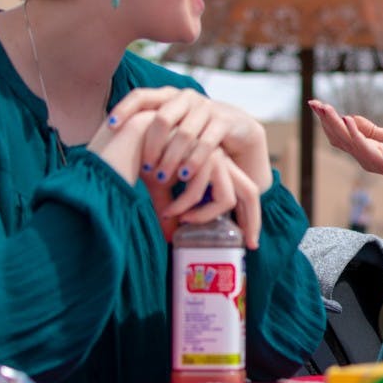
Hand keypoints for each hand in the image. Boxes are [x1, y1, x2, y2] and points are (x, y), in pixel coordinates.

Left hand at [106, 87, 271, 192]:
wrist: (236, 129)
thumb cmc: (192, 133)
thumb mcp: (170, 127)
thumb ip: (146, 129)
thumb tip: (106, 143)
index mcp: (167, 96)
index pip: (141, 95)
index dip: (124, 109)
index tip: (110, 127)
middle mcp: (186, 97)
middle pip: (162, 117)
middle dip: (152, 145)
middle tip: (145, 168)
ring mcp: (206, 107)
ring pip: (184, 132)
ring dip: (172, 157)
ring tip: (162, 179)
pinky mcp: (223, 121)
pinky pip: (206, 142)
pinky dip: (194, 160)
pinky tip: (185, 176)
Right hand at [145, 147, 261, 247]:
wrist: (129, 137)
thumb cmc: (144, 161)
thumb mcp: (162, 191)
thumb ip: (172, 212)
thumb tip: (172, 238)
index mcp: (218, 165)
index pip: (246, 191)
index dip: (252, 216)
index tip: (251, 242)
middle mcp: (221, 160)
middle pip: (251, 192)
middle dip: (253, 221)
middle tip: (251, 245)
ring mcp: (213, 156)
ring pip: (226, 199)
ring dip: (202, 217)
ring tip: (179, 218)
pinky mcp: (199, 157)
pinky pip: (199, 194)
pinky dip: (184, 207)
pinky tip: (169, 210)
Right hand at [309, 99, 382, 231]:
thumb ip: (369, 129)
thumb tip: (349, 118)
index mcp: (364, 150)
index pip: (340, 134)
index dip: (327, 120)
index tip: (315, 104)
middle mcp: (364, 157)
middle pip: (338, 137)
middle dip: (325, 120)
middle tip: (312, 103)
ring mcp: (372, 161)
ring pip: (347, 140)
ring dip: (334, 123)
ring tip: (324, 107)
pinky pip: (364, 146)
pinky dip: (354, 132)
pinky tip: (347, 118)